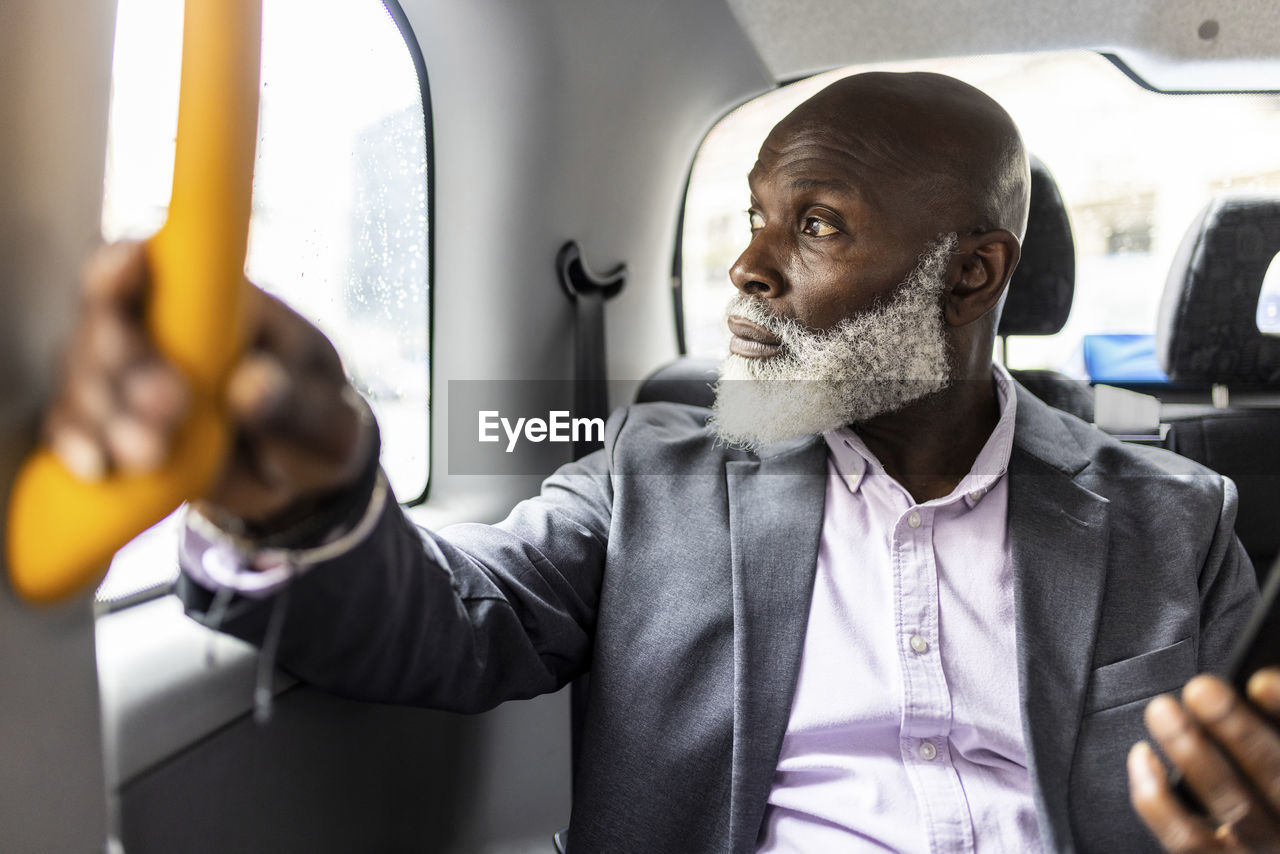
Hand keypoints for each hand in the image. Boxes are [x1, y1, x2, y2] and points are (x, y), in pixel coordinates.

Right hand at [44, 240, 373, 529]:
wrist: (299, 479)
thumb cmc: (315, 421)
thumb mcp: (325, 413)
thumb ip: (292, 400)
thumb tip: (251, 386)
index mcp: (214, 299)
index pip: (153, 262)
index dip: (127, 261)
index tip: (127, 270)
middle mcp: (155, 329)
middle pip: (104, 324)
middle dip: (123, 361)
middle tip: (169, 403)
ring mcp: (125, 381)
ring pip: (83, 379)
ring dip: (104, 414)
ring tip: (150, 453)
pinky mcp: (110, 430)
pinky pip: (74, 431)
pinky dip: (78, 447)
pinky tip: (97, 467)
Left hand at [1130, 669, 1279, 851]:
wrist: (1264, 837)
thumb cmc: (1264, 778)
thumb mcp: (1269, 740)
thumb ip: (1267, 721)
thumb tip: (1250, 682)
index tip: (1258, 682)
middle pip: (1276, 777)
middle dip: (1237, 731)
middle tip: (1201, 689)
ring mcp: (1261, 847)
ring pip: (1231, 806)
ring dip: (1192, 753)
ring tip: (1163, 710)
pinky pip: (1186, 838)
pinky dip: (1157, 798)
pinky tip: (1142, 755)